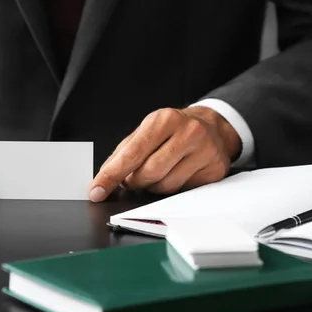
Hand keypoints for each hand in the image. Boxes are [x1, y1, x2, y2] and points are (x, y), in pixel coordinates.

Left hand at [88, 106, 240, 201]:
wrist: (213, 127)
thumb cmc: (173, 130)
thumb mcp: (146, 132)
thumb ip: (122, 154)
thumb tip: (102, 180)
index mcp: (164, 119)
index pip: (132, 154)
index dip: (111, 175)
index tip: (96, 191)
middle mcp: (188, 132)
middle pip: (149, 173)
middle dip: (135, 181)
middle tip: (134, 178)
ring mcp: (205, 151)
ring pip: (166, 186)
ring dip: (153, 186)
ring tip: (159, 172)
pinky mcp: (215, 169)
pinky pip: (183, 192)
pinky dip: (173, 188)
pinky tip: (177, 173)